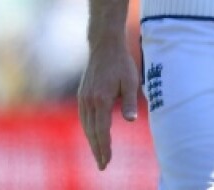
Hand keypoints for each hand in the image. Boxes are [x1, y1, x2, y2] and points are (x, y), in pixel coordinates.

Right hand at [77, 41, 139, 169]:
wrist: (104, 46)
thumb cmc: (121, 64)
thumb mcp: (131, 81)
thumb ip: (129, 102)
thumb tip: (130, 121)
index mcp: (101, 99)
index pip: (102, 130)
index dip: (104, 148)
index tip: (107, 161)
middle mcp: (89, 101)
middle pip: (92, 132)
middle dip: (97, 150)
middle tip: (103, 165)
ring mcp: (83, 98)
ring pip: (86, 126)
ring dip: (92, 141)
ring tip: (99, 154)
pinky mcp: (82, 95)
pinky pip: (84, 118)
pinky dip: (88, 129)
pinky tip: (93, 135)